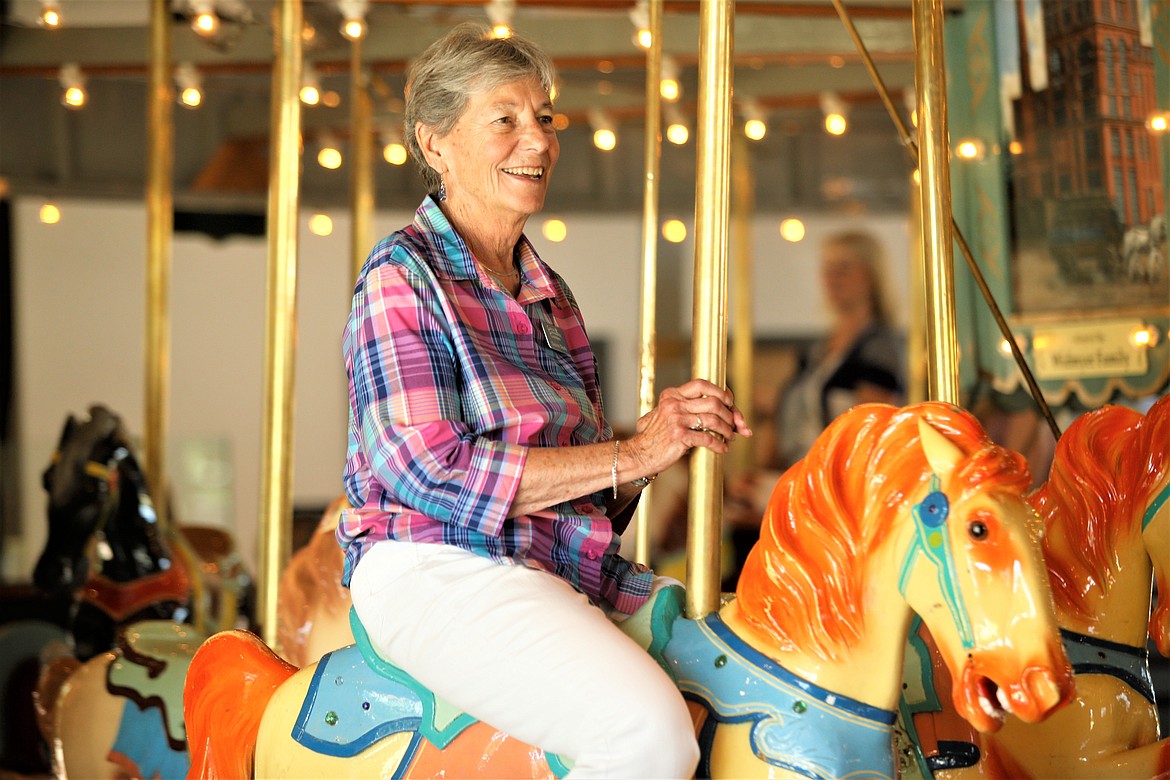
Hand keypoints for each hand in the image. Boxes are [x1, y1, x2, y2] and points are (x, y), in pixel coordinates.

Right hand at [626, 379, 751, 475]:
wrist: (640, 454)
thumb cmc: (659, 437)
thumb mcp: (669, 414)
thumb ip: (690, 408)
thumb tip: (724, 409)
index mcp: (672, 395)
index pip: (703, 384)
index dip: (722, 392)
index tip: (731, 403)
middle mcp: (674, 404)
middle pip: (714, 402)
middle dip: (730, 414)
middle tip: (736, 425)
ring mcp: (676, 419)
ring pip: (714, 420)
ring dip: (727, 430)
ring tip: (731, 437)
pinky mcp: (679, 436)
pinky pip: (708, 438)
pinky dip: (720, 445)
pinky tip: (723, 449)